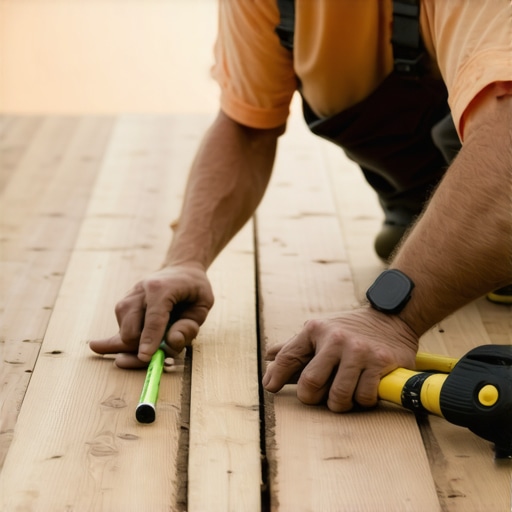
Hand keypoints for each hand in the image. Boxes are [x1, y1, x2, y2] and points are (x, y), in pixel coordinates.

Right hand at [89, 264, 213, 367]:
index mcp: (161, 288)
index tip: (145, 357)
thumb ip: (190, 325)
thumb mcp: (203, 304)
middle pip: (131, 330)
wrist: (180, 269)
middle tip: (157, 358)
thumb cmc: (194, 289)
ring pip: (123, 332)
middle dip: (141, 348)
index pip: (154, 318)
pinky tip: (118, 342)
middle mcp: (140, 291)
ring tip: (154, 345)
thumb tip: (172, 342)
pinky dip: (127, 340)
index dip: (150, 340)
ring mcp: (128, 298)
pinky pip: (121, 330)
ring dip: (136, 345)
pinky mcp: (123, 305)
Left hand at [262, 308, 417, 411]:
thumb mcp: (320, 331)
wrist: (391, 318)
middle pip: (311, 384)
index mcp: (316, 330)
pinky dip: (362, 401)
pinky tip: (363, 390)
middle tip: (319, 397)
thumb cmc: (349, 330)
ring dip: (339, 404)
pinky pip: (364, 397)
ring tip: (343, 397)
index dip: (276, 376)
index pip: (289, 357)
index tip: (271, 388)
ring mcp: (358, 350)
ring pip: (338, 396)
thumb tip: (268, 356)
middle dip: (312, 398)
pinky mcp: (380, 361)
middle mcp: (335, 339)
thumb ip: (295, 346)